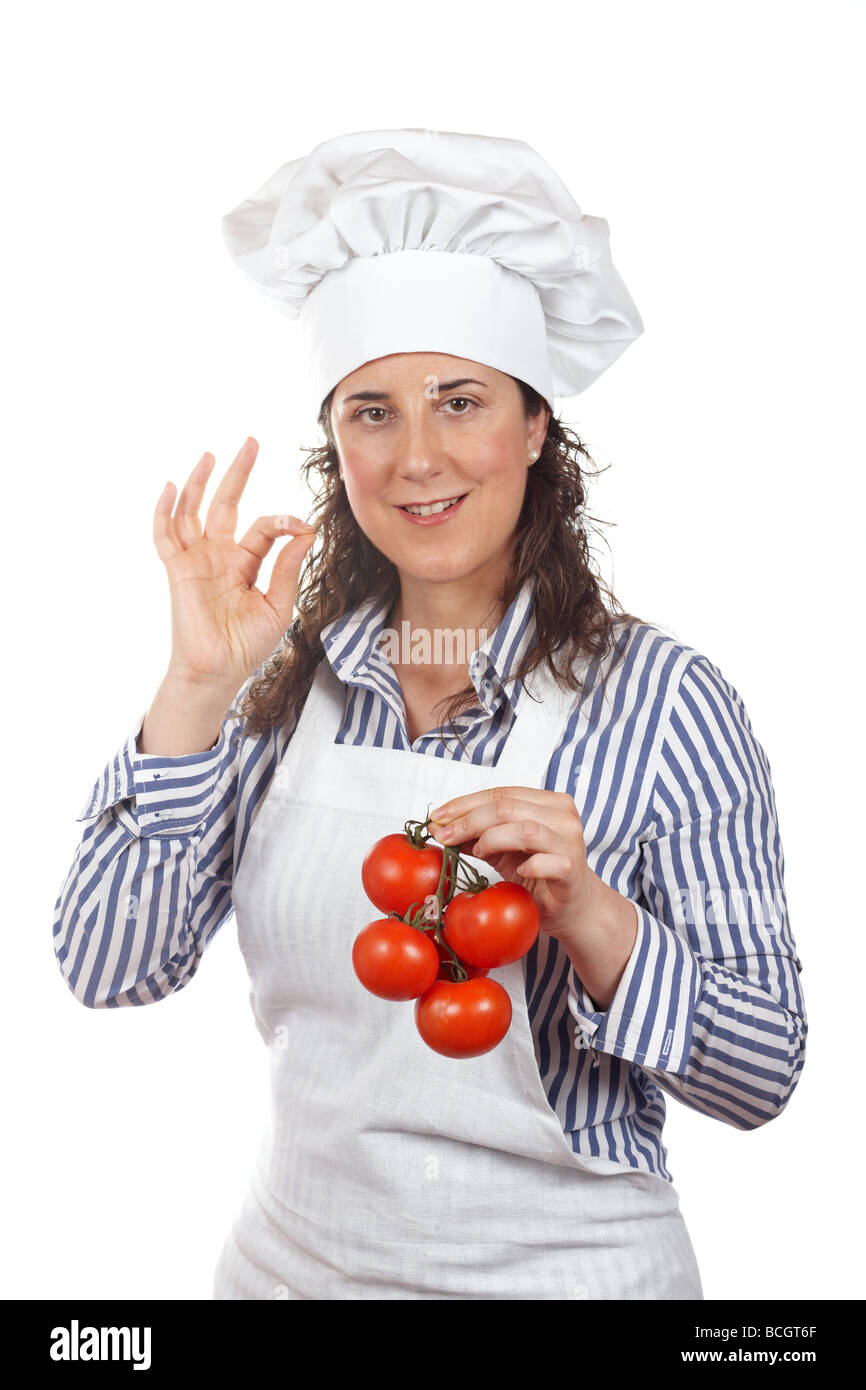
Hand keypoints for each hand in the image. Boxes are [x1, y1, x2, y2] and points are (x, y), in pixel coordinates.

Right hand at [153, 437, 317, 693]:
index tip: (305, 527)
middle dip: (238, 472)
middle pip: (226, 504)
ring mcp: (197, 560)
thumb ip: (287, 568)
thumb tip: (304, 531)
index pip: (265, 528)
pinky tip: (171, 487)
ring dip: (200, 482)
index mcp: (245, 562)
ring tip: (210, 455)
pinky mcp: (178, 570)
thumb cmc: (247, 646)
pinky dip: (165, 511)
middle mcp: (219, 555)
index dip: (285, 522)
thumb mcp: (278, 605)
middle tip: (251, 442)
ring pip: (194, 511)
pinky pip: (165, 535)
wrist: (219, 671)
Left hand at [428, 787, 597, 943]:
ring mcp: (570, 842)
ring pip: (525, 829)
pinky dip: (529, 865)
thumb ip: (475, 835)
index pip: (500, 793)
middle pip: (508, 807)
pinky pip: (549, 862)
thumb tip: (438, 827)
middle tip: (445, 836)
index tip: (437, 817)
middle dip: (469, 821)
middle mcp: (563, 816)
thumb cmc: (538, 872)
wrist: (572, 906)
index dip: (465, 804)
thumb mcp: (501, 850)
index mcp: (548, 802)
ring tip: (479, 853)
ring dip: (492, 839)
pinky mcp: (572, 870)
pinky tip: (518, 871)